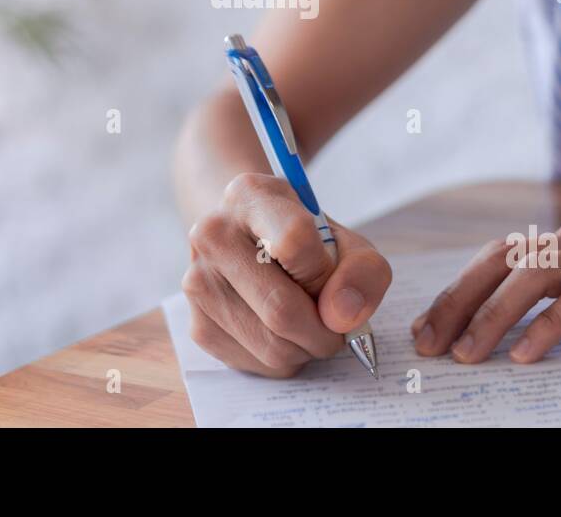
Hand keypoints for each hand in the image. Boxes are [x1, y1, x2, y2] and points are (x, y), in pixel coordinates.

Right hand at [181, 172, 392, 377]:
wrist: (251, 241)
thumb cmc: (306, 241)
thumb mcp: (345, 240)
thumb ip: (363, 271)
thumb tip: (340, 317)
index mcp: (249, 195)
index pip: (294, 241)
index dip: (326, 273)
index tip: (333, 278)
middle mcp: (212, 234)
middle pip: (282, 309)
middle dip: (325, 329)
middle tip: (335, 322)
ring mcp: (198, 281)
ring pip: (273, 346)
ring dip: (307, 347)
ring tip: (309, 321)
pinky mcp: (198, 324)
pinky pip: (260, 364)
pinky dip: (287, 358)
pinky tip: (283, 331)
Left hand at [410, 202, 560, 363]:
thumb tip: (535, 308)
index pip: (501, 255)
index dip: (461, 288)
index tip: (433, 324)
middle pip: (501, 263)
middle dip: (458, 302)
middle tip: (429, 342)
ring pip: (531, 280)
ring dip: (491, 317)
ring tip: (466, 355)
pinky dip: (547, 328)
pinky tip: (525, 354)